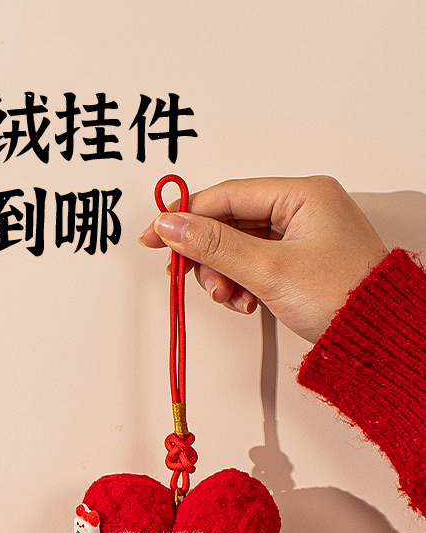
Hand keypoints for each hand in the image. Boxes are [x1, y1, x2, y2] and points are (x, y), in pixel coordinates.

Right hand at [140, 176, 386, 342]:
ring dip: (227, 275)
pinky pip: (258, 264)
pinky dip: (244, 283)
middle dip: (211, 256)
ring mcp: (304, 236)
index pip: (229, 196)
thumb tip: (173, 225)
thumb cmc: (341, 297)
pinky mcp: (302, 262)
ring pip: (242, 247)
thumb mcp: (268, 270)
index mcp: (303, 194)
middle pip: (232, 222)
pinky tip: (247, 303)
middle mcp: (304, 208)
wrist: (377, 338)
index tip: (156, 236)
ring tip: (232, 300)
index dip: (187, 216)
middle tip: (203, 282)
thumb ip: (215, 245)